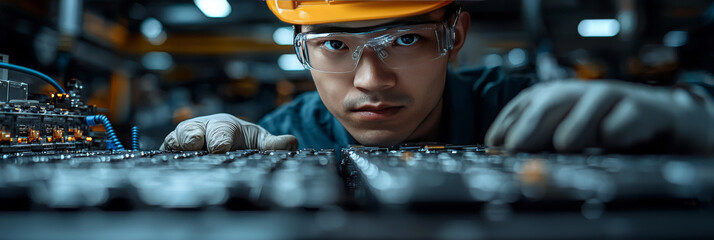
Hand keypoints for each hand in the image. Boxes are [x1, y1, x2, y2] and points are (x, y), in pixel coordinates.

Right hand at [160, 113, 297, 152]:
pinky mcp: (171, 152)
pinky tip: (168, 171)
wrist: (223, 138)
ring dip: (176, 147)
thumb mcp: (259, 141)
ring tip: (181, 157)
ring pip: (174, 141)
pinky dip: (165, 159)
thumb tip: (291, 142)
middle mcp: (200, 129)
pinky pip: (165, 153)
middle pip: (191, 132)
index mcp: (223, 126)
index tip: (220, 148)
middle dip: (193, 138)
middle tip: (196, 145)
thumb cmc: (242, 140)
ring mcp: (183, 141)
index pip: (220, 133)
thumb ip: (273, 144)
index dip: (219, 140)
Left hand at [485, 80, 713, 153]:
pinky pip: (626, 118)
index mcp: (554, 96)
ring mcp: (609, 96)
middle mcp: (578, 92)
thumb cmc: (598, 127)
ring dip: (576, 125)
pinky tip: (611, 141)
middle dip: (532, 123)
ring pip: (590, 104)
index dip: (508, 121)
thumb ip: (537, 142)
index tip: (496, 143)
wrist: (651, 119)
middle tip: (518, 146)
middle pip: (552, 100)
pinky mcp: (638, 108)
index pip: (525, 103)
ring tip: (564, 144)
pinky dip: (617, 129)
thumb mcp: (564, 132)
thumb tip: (505, 156)